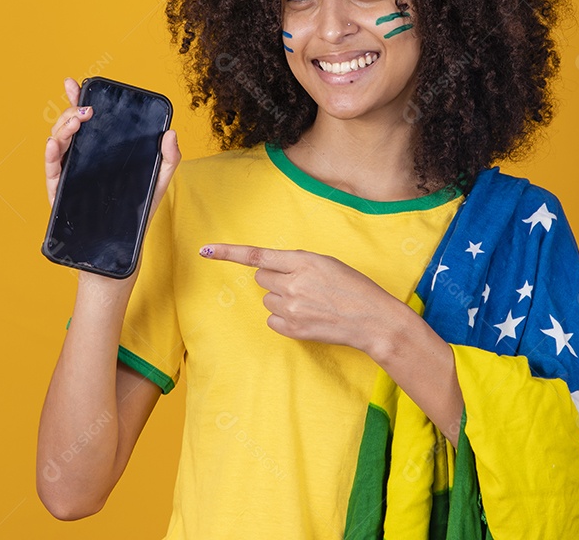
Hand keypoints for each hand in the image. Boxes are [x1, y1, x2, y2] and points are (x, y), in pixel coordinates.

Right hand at [44, 77, 180, 218]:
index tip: (74, 83)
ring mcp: (69, 173)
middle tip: (87, 110)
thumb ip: (168, 157)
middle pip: (69, 126)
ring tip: (74, 122)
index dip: (77, 99)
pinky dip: (49, 154)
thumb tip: (171, 133)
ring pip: (58, 143)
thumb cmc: (140, 210)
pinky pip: (51, 170)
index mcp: (100, 149)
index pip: (85, 119)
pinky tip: (53, 143)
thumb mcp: (159, 180)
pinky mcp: (61, 191)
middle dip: (72, 112)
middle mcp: (82, 158)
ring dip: (62, 128)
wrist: (126, 243)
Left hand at [199, 244, 402, 353]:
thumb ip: (297, 263)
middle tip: (298, 285)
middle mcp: (293, 284)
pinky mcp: (293, 329)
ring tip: (308, 303)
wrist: (372, 319)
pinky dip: (284, 319)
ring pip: (267, 300)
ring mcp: (292, 308)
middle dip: (274, 280)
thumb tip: (270, 268)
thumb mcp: (327, 263)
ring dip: (281, 300)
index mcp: (302, 261)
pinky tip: (306, 317)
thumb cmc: (354, 288)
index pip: (258, 255)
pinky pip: (273, 320)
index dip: (229, 253)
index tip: (207, 250)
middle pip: (261, 279)